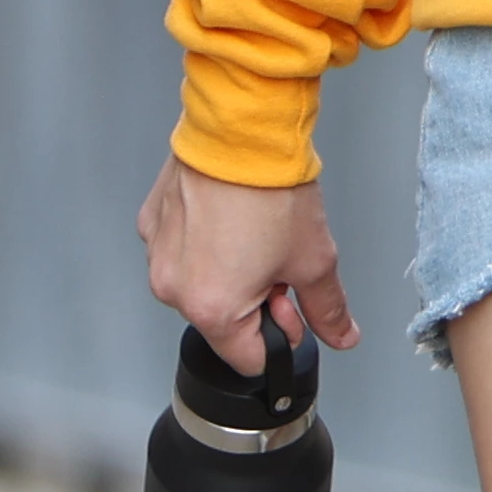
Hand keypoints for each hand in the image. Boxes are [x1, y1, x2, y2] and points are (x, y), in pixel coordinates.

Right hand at [138, 157, 360, 365]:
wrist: (243, 132)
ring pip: (201, 283)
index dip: (280, 335)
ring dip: (230, 270)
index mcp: (211, 308)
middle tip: (278, 259)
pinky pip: (183, 250)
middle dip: (256, 298)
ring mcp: (158, 254)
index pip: (249, 358)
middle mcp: (173, 288)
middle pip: (223, 319)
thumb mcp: (314, 260)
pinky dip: (206, 242)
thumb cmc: (271, 191)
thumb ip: (327, 309)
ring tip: (254, 231)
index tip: (292, 305)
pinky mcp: (152, 223)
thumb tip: (339, 334)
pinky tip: (231, 216)